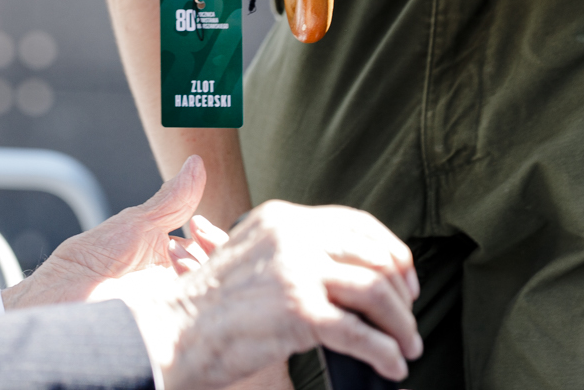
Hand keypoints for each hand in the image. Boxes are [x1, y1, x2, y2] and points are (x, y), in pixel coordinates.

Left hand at [1, 156, 206, 309]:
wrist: (55, 302)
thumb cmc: (88, 265)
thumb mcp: (135, 225)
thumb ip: (171, 200)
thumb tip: (196, 162)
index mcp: (172, 262)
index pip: (216, 252)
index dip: (217, 238)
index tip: (199, 224)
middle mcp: (178, 287)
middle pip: (222, 272)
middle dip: (216, 252)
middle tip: (193, 238)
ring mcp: (176, 309)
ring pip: (215, 293)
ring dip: (204, 270)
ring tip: (177, 260)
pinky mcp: (171, 331)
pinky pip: (202, 318)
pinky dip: (196, 293)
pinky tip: (180, 282)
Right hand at [120, 200, 422, 389]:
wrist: (173, 331)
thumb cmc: (211, 305)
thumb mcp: (251, 254)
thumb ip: (293, 251)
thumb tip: (350, 272)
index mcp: (283, 218)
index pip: (356, 225)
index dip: (391, 253)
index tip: (405, 281)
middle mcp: (292, 235)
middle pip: (374, 257)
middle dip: (402, 294)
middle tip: (409, 321)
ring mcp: (295, 271)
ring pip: (376, 292)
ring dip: (401, 326)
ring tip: (406, 347)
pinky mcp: (298, 311)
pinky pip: (361, 333)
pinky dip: (385, 352)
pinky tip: (390, 366)